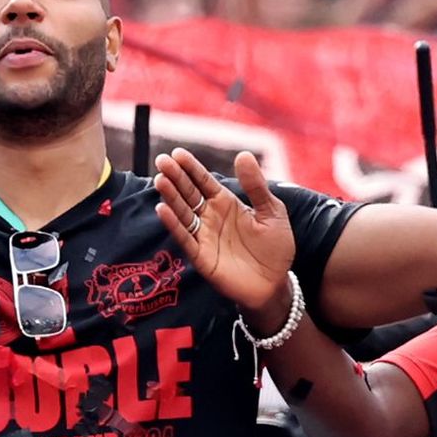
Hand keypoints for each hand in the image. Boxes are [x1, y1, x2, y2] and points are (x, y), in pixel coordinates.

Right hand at [154, 146, 308, 325]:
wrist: (275, 283)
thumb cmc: (275, 247)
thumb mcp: (272, 211)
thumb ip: (256, 186)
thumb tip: (243, 155)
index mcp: (226, 203)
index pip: (203, 181)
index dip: (190, 168)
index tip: (177, 153)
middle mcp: (210, 217)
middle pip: (188, 193)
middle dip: (175, 177)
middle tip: (162, 161)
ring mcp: (204, 236)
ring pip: (183, 213)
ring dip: (170, 197)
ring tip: (161, 180)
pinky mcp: (201, 257)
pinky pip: (185, 238)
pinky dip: (173, 225)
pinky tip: (163, 209)